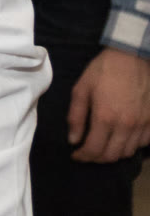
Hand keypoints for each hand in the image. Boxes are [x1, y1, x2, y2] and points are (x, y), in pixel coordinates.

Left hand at [68, 47, 149, 162]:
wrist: (131, 57)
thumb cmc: (103, 71)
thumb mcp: (81, 89)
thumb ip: (76, 116)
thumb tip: (73, 139)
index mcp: (105, 117)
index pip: (94, 149)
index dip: (83, 156)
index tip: (75, 155)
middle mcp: (125, 126)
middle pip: (112, 156)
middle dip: (96, 158)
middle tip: (87, 153)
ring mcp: (142, 125)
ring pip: (127, 152)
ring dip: (113, 154)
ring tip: (102, 147)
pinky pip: (142, 143)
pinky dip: (130, 146)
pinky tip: (121, 139)